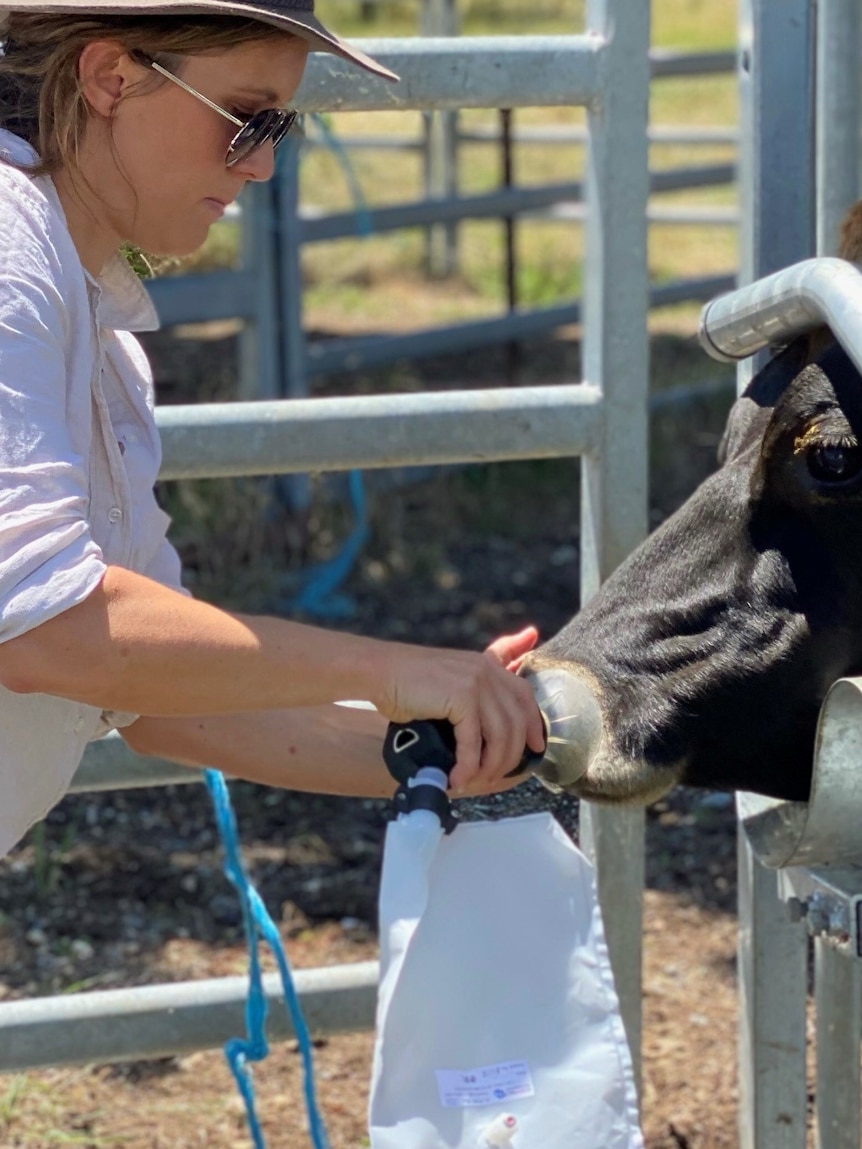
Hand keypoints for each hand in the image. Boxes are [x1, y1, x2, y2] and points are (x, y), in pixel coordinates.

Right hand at [374, 626, 544, 791]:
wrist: (379, 672)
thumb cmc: (408, 681)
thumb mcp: (448, 678)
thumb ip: (472, 687)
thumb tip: (482, 720)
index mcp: (486, 665)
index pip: (524, 695)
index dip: (533, 724)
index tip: (536, 748)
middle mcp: (486, 671)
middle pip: (516, 720)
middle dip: (510, 755)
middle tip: (494, 777)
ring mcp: (476, 682)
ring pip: (500, 735)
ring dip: (490, 765)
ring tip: (473, 780)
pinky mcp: (461, 697)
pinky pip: (474, 741)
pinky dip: (468, 765)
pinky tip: (457, 778)